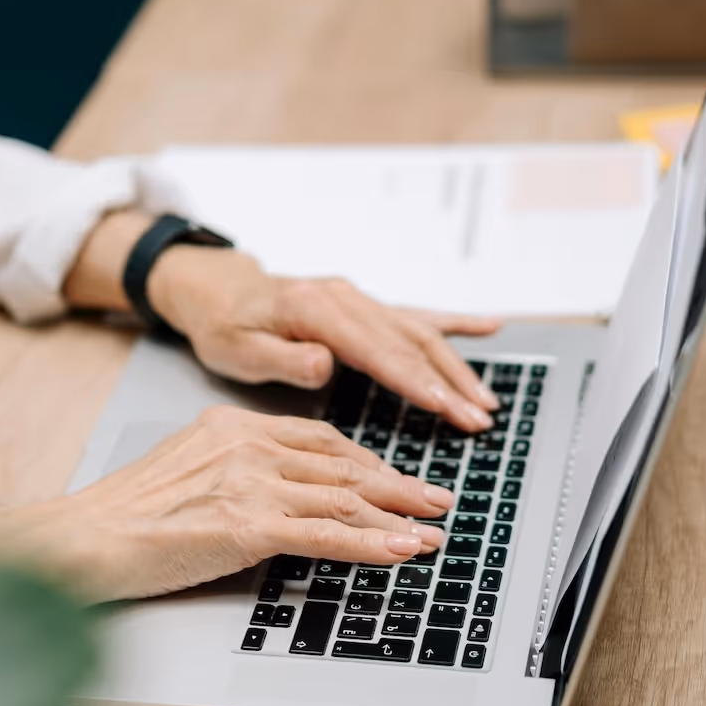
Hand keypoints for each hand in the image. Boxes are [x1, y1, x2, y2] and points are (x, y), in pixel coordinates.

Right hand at [5, 406, 453, 600]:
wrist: (84, 537)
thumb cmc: (129, 513)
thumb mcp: (190, 468)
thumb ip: (240, 468)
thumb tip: (285, 492)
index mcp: (234, 425)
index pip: (319, 439)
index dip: (366, 461)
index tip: (394, 476)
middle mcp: (247, 443)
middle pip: (341, 463)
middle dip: (397, 484)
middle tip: (437, 497)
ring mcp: (249, 481)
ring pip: (342, 497)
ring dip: (396, 516)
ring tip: (433, 529)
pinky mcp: (246, 524)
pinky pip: (325, 534)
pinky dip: (371, 543)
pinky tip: (401, 550)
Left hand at [149, 247, 500, 430]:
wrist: (218, 289)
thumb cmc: (224, 323)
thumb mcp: (237, 348)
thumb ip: (282, 359)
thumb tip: (325, 364)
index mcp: (314, 309)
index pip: (376, 350)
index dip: (415, 380)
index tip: (447, 406)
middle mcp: (344, 298)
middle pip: (408, 341)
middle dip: (449, 381)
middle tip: (479, 417)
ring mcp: (356, 299)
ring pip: (418, 330)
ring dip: (456, 365)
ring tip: (486, 399)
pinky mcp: (362, 306)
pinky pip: (413, 314)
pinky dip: (453, 322)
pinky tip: (488, 326)